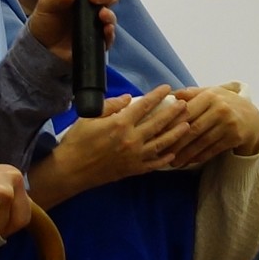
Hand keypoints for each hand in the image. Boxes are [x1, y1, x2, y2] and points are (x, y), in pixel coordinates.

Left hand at [25, 0, 118, 61]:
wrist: (41, 48)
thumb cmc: (45, 21)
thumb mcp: (46, 5)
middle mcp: (95, 6)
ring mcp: (98, 24)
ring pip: (112, 16)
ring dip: (110, 14)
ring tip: (101, 14)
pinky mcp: (98, 41)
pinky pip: (109, 37)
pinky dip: (110, 32)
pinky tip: (106, 29)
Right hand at [28, 87, 190, 207]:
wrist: (71, 171)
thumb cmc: (77, 142)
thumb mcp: (89, 118)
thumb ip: (110, 106)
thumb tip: (128, 98)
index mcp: (120, 124)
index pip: (144, 105)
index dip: (157, 95)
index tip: (167, 88)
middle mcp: (131, 139)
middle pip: (158, 123)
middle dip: (173, 113)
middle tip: (185, 105)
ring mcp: (134, 156)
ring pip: (161, 143)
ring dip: (176, 134)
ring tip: (187, 125)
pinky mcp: (133, 169)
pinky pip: (153, 164)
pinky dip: (165, 158)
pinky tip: (173, 153)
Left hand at [163, 83, 258, 167]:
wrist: (251, 116)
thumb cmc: (224, 103)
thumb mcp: (211, 93)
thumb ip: (192, 93)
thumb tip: (173, 95)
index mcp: (210, 96)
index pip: (187, 111)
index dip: (171, 124)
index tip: (158, 134)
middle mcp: (220, 109)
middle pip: (193, 129)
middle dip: (177, 143)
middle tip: (162, 153)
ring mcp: (228, 124)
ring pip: (202, 142)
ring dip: (187, 154)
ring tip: (174, 162)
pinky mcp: (234, 137)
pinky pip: (213, 149)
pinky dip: (200, 156)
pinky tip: (189, 161)